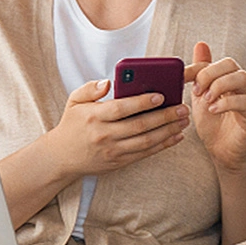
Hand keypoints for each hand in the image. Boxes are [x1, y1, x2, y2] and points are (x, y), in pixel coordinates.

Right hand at [45, 78, 189, 181]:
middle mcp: (105, 135)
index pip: (122, 108)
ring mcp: (113, 151)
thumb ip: (90, 89)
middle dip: (164, 117)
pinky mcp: (119, 162)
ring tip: (183, 121)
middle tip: (182, 108)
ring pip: (146, 141)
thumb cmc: (72, 124)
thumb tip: (108, 82)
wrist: (61, 157)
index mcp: (94, 116)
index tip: (160, 95)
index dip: (142, 102)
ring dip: (168, 131)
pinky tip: (176, 136)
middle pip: (140, 126)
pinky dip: (163, 145)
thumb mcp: (74, 102)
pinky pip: (145, 153)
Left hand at [185, 41, 245, 172]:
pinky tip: (213, 110)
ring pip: (242, 78)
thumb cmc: (213, 125)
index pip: (214, 62)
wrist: (222, 153)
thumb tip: (200, 44)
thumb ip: (200, 74)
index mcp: (227, 80)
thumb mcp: (200, 97)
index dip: (197, 67)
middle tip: (197, 90)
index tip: (181, 78)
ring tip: (206, 99)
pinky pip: (245, 102)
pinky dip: (226, 103)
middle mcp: (240, 87)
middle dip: (210, 73)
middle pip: (231, 64)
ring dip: (220, 85)